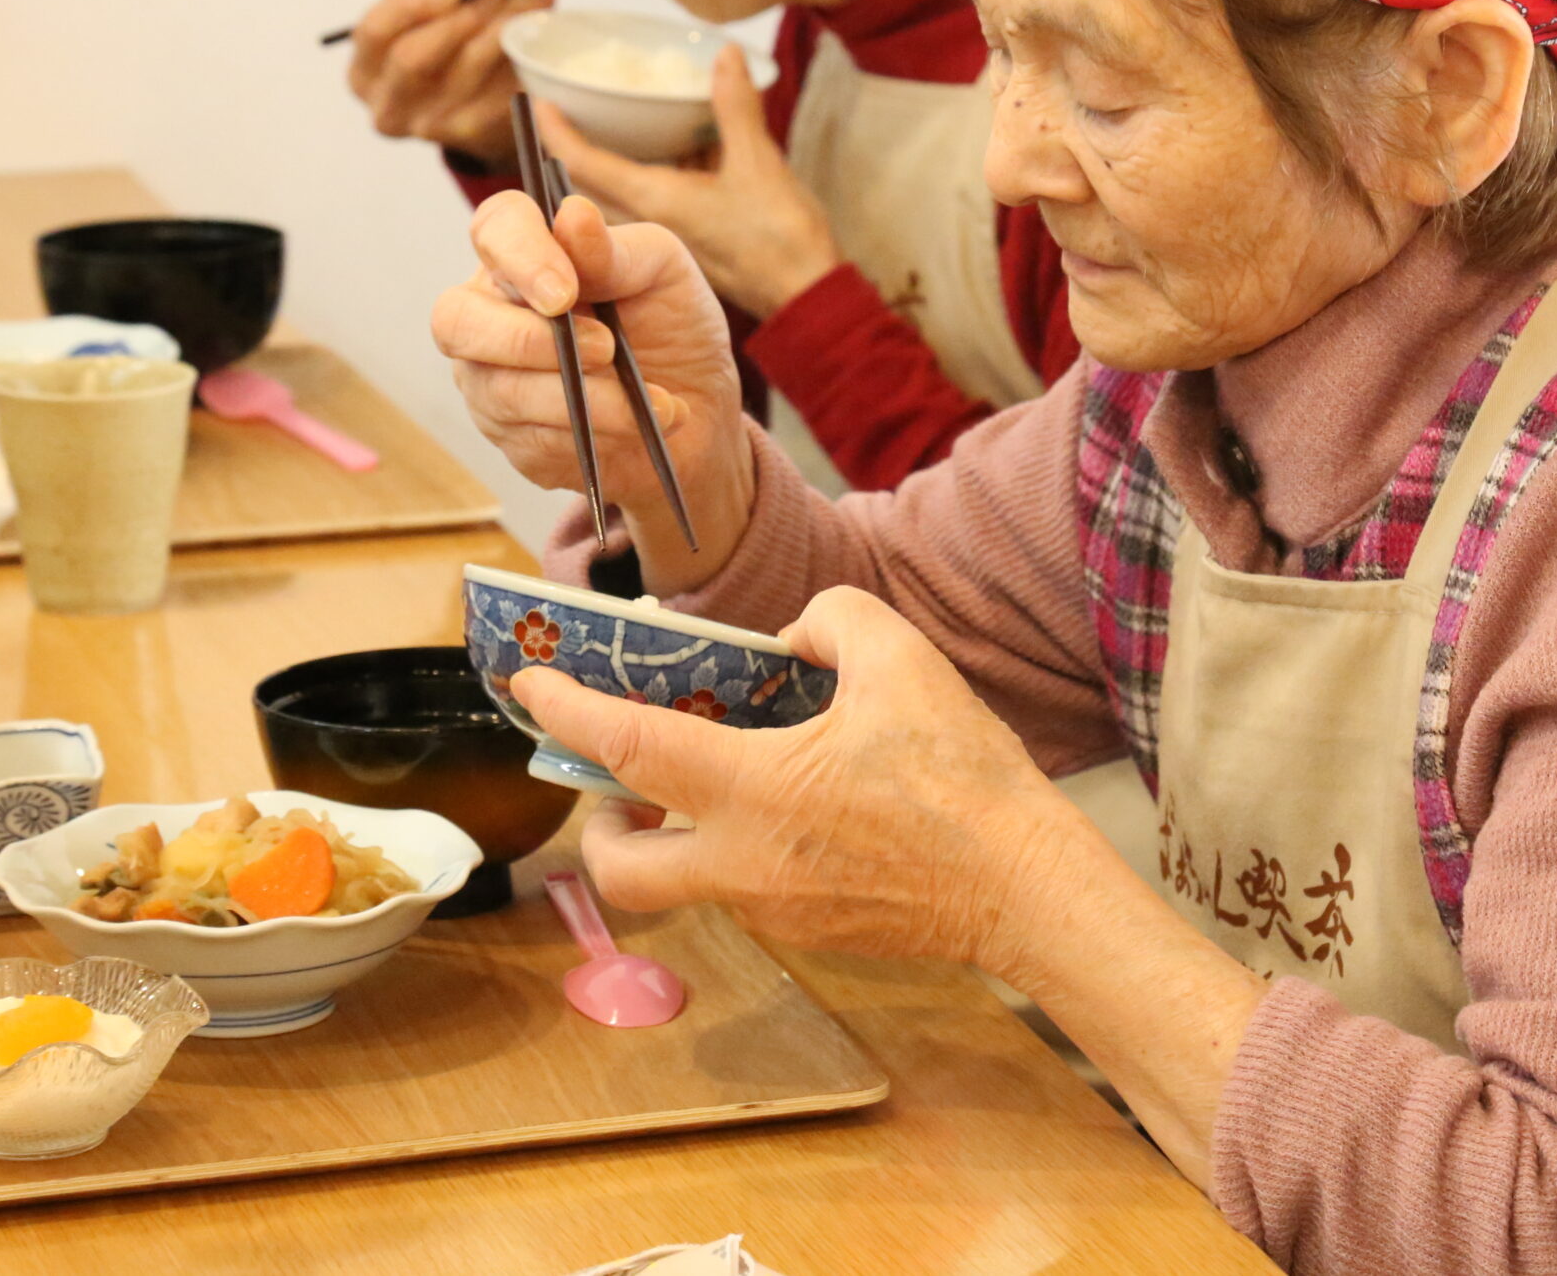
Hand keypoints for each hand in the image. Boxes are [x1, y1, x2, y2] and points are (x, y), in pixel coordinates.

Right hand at [347, 0, 552, 165]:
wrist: (483, 118)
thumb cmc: (445, 58)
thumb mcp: (421, 25)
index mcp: (365, 72)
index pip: (373, 32)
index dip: (408, 4)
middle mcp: (387, 105)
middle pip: (410, 58)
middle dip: (455, 19)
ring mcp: (427, 126)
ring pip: (463, 70)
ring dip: (498, 31)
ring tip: (525, 5)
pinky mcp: (469, 135)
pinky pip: (497, 91)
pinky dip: (518, 61)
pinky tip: (535, 39)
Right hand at [431, 187, 754, 586]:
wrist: (699, 411)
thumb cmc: (673, 325)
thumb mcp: (664, 274)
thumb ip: (616, 249)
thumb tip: (574, 214)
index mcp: (526, 256)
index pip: (494, 229)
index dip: (519, 255)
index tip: (566, 291)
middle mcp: (491, 315)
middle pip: (456, 320)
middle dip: (527, 340)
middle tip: (604, 348)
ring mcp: (492, 381)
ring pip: (501, 391)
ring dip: (587, 396)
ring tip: (654, 399)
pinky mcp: (514, 440)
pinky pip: (533, 442)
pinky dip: (598, 433)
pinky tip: (642, 426)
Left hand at [514, 587, 1097, 973]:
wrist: (1026, 888)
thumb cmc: (964, 778)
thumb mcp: (900, 659)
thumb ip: (829, 622)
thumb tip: (793, 639)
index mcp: (753, 792)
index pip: (627, 748)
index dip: (568, 710)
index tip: (530, 684)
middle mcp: (744, 865)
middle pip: (622, 867)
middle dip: (598, 824)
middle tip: (616, 778)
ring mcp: (774, 910)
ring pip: (686, 882)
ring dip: (676, 833)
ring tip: (713, 779)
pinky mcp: (812, 934)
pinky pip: (746, 890)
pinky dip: (739, 848)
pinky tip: (791, 808)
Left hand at [544, 47, 845, 319]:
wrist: (810, 301)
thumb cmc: (782, 242)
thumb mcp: (759, 163)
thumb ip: (736, 108)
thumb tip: (725, 54)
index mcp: (654, 201)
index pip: (583, 165)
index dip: (556, 132)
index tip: (536, 104)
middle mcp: (651, 222)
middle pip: (592, 185)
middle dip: (578, 152)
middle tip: (570, 113)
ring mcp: (669, 238)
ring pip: (623, 197)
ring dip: (613, 168)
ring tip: (615, 127)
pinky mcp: (690, 246)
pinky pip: (654, 207)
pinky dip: (653, 181)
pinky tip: (678, 156)